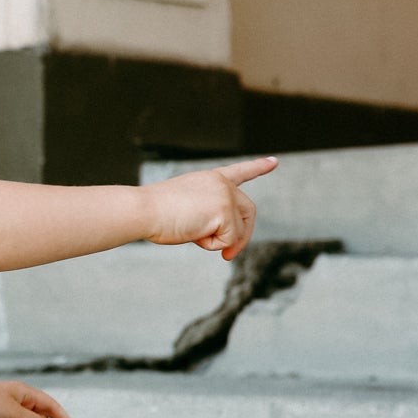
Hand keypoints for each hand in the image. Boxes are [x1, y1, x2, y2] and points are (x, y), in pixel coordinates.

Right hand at [143, 157, 277, 260]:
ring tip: (194, 236)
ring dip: (219, 242)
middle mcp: (222, 183)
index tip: (274, 161)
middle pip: (248, 211)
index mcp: (210, 179)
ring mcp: (225, 196)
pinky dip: (212, 246)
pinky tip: (194, 234)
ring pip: (238, 230)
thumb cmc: (154, 213)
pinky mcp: (224, 211)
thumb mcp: (186, 208)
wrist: (143, 210)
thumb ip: (209, 215)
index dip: (258, 167)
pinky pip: (229, 240)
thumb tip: (227, 240)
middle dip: (242, 236)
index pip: (239, 171)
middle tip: (228, 256)